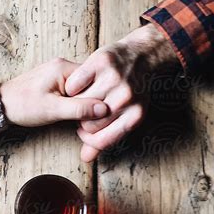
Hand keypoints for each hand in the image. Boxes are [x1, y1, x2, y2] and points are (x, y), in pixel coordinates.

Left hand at [0, 58, 108, 127]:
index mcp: (64, 68)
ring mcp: (60, 72)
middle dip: (93, 102)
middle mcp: (64, 66)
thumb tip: (104, 109)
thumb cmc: (23, 106)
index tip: (101, 115)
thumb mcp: (53, 110)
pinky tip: (75, 113)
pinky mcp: (56, 81)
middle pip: (91, 84)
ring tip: (83, 118)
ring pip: (84, 89)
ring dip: (85, 103)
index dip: (100, 98)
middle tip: (92, 119)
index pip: (95, 80)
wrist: (1, 104)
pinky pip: (75, 91)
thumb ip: (79, 108)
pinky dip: (77, 102)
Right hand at [65, 24, 178, 161]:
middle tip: (83, 114)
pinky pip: (75, 84)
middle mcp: (127, 98)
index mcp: (135, 115)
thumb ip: (105, 138)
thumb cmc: (132, 90)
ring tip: (80, 100)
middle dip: (82, 122)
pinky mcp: (101, 63)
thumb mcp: (127, 116)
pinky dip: (72, 87)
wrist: (141, 55)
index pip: (101, 140)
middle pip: (89, 125)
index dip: (88, 140)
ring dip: (75, 104)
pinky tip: (78, 86)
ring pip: (80, 105)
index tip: (84, 132)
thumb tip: (86, 158)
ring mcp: (114, 79)